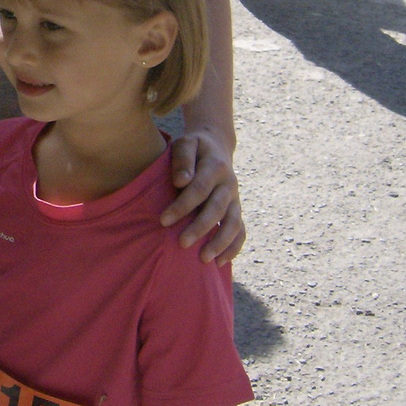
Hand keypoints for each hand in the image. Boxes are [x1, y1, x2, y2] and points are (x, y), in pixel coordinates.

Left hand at [160, 128, 244, 262]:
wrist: (216, 145)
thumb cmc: (193, 147)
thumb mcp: (185, 143)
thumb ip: (182, 159)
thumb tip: (181, 182)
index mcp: (215, 166)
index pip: (199, 189)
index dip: (182, 206)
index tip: (164, 220)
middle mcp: (229, 184)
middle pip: (217, 209)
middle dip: (200, 228)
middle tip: (182, 244)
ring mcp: (235, 198)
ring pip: (234, 223)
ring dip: (220, 242)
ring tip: (204, 259)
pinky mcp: (236, 209)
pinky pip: (241, 231)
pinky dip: (234, 247)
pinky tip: (221, 262)